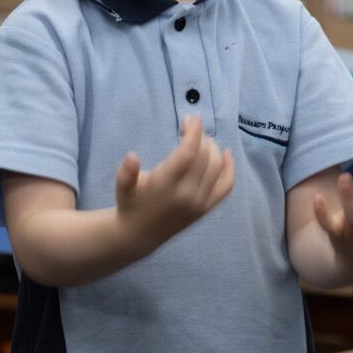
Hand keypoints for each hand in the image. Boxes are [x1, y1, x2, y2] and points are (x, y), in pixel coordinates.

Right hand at [114, 115, 234, 247]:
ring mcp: (199, 202)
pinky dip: (230, 168)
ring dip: (213, 148)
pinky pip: (225, 186)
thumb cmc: (130, 203)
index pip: (187, 154)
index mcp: (165, 185)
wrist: (140, 234)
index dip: (193, 133)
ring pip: (216, 168)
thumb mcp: (122, 187)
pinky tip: (226, 153)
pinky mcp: (206, 209)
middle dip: (201, 136)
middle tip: (192, 125)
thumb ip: (126, 172)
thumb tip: (131, 156)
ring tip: (203, 138)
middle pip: (204, 157)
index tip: (192, 118)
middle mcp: (186, 194)